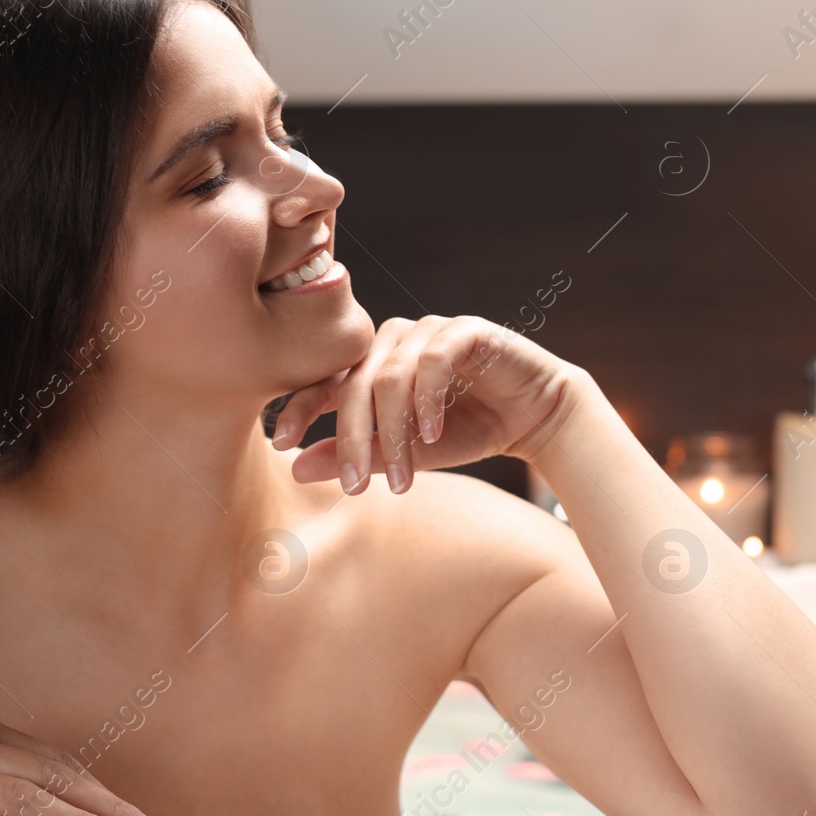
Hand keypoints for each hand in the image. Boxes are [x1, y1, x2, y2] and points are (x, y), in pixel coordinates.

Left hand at [275, 315, 585, 493]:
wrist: (535, 419)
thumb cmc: (469, 431)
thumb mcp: (407, 453)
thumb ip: (359, 455)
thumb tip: (295, 468)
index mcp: (374, 363)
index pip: (326, 379)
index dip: (300, 407)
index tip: (280, 442)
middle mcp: (396, 340)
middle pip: (355, 383)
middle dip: (352, 438)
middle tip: (353, 485)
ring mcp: (430, 330)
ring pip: (391, 374)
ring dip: (395, 430)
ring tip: (406, 473)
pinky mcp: (467, 330)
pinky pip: (433, 359)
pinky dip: (428, 399)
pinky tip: (433, 433)